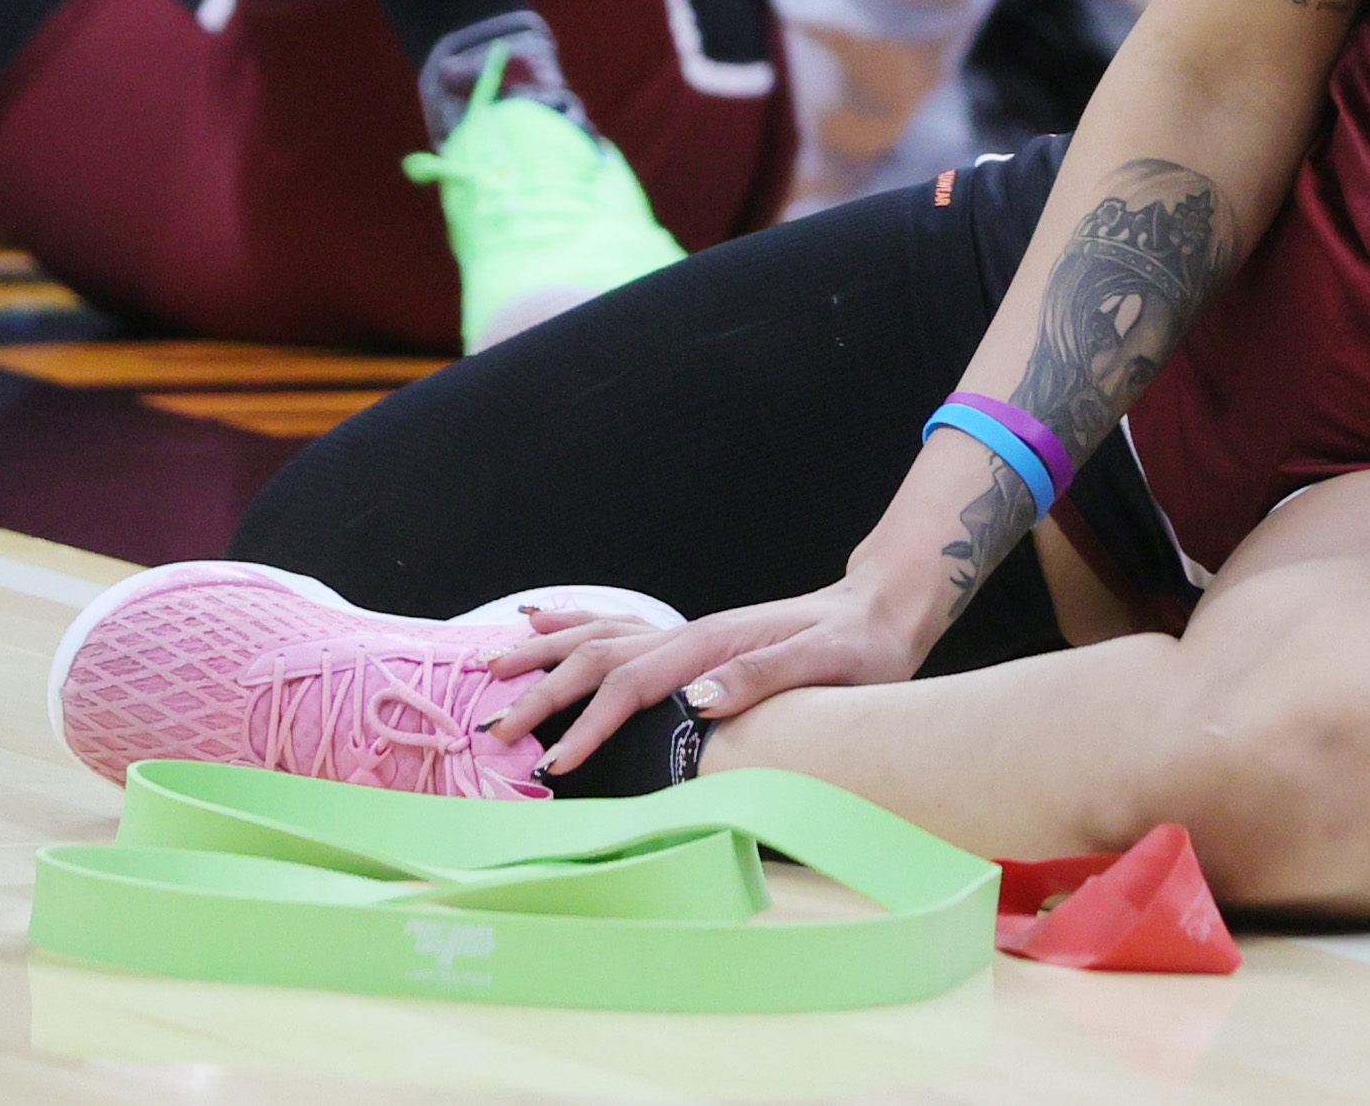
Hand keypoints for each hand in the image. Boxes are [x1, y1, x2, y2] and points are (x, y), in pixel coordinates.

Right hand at [478, 577, 935, 779]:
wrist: (880, 608)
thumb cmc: (860, 645)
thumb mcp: (827, 662)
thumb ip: (764, 675)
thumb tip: (697, 698)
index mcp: (711, 647)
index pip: (632, 687)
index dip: (590, 724)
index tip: (554, 761)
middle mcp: (690, 636)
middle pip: (598, 662)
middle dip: (543, 694)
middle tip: (495, 731)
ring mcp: (689, 635)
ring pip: (598, 642)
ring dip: (543, 656)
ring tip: (489, 667)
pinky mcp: (695, 642)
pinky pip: (620, 633)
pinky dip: (574, 628)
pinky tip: (541, 622)